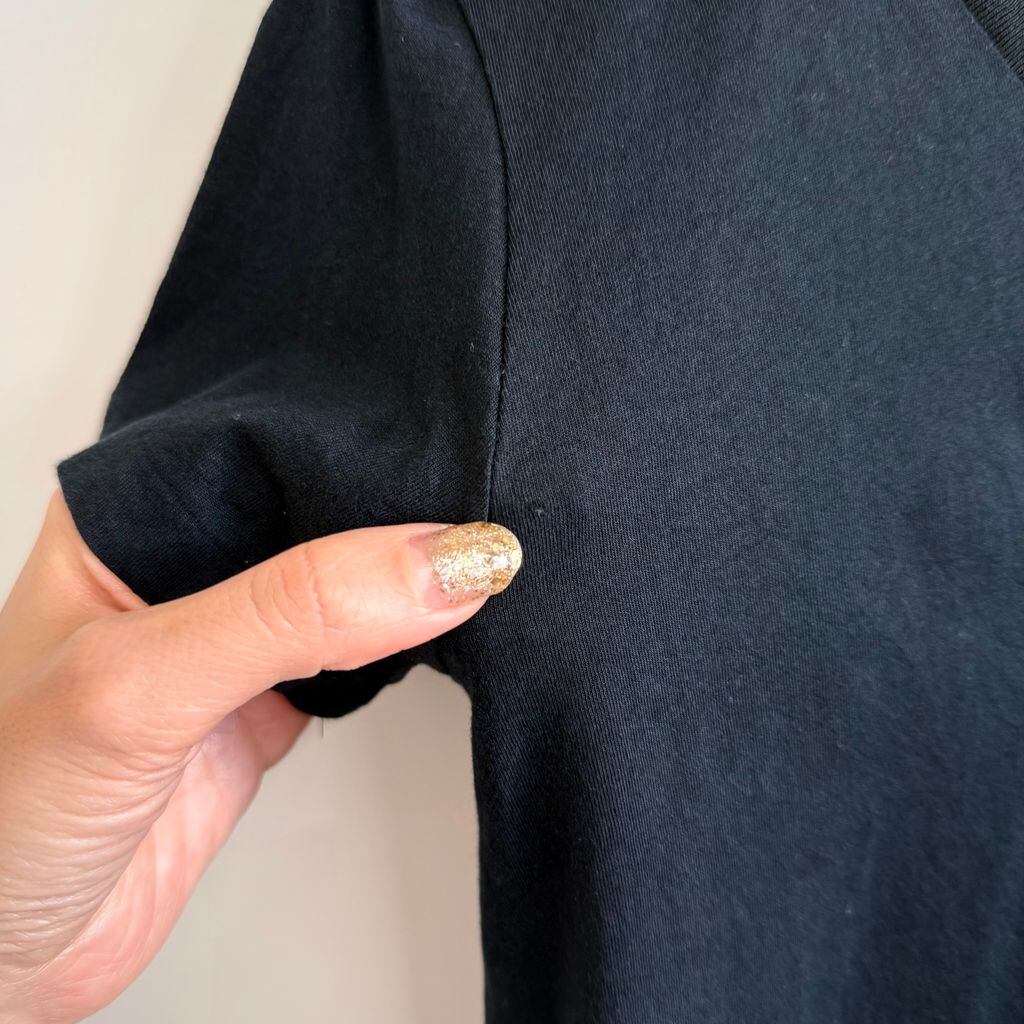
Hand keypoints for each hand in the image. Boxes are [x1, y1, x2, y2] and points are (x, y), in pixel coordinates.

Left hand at [0, 493, 519, 1022]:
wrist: (3, 958)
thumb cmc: (0, 814)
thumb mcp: (142, 685)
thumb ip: (288, 613)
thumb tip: (435, 563)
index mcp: (129, 514)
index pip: (264, 443)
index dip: (356, 444)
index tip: (450, 456)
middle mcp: (182, 564)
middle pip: (316, 506)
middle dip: (394, 508)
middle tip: (485, 500)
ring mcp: (230, 636)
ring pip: (343, 580)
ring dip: (405, 578)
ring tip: (481, 551)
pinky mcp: (267, 702)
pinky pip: (355, 653)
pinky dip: (404, 645)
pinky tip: (442, 627)